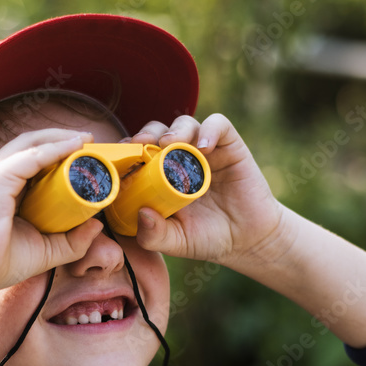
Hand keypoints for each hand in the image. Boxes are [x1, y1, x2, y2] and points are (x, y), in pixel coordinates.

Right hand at [0, 128, 104, 296]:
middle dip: (63, 138)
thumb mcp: (45, 251)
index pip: (31, 160)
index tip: (85, 155)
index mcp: (1, 187)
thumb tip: (98, 225)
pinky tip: (76, 147)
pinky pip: (33, 155)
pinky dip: (56, 148)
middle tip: (91, 142)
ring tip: (88, 140)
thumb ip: (72, 240)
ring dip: (62, 138)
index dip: (58, 153)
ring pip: (33, 143)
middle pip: (33, 144)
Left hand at [128, 114, 292, 271]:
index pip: (138, 153)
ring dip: (174, 130)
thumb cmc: (207, 238)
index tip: (118, 158)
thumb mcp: (176, 241)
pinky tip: (204, 147)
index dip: (127, 151)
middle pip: (157, 132)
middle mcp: (179, 159)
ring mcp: (204, 150)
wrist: (247, 240)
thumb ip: (155, 235)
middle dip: (147, 134)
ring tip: (169, 144)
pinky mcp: (229, 145)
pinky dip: (209, 130)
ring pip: (184, 124)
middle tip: (140, 144)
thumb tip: (142, 214)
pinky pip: (218, 125)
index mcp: (159, 177)